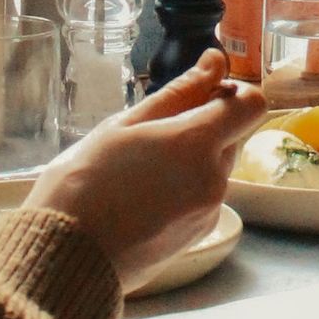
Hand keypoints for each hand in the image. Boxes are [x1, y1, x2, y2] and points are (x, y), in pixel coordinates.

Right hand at [28, 51, 266, 292]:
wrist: (68, 257)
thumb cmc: (83, 183)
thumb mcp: (124, 125)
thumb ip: (179, 92)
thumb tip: (215, 61)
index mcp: (196, 144)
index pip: (250, 104)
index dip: (229, 93)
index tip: (198, 95)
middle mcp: (214, 179)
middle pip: (232, 134)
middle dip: (203, 126)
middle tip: (151, 136)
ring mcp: (210, 210)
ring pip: (217, 165)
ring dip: (193, 158)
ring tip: (140, 169)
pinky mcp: (200, 234)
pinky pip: (206, 195)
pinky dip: (186, 187)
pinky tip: (144, 195)